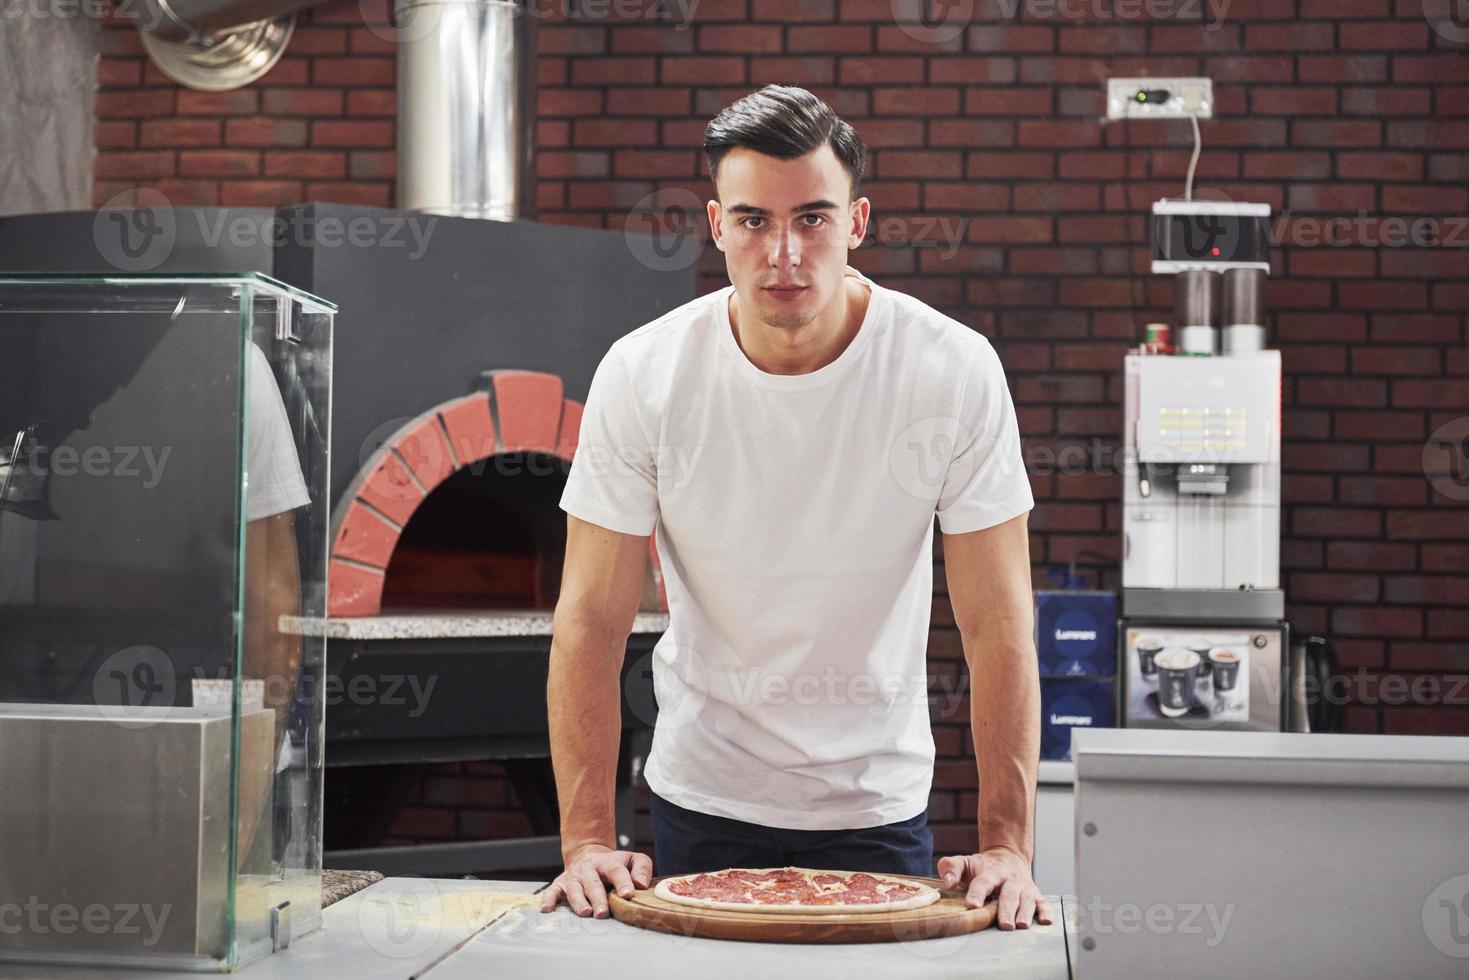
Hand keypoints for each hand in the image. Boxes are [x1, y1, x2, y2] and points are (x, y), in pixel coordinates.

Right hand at [539, 843, 653, 917]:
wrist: (588, 855)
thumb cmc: (614, 864)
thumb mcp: (632, 859)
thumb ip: (642, 868)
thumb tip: (641, 884)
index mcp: (608, 862)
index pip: (616, 871)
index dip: (623, 882)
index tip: (628, 894)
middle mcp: (589, 869)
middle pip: (593, 883)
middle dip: (598, 898)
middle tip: (603, 912)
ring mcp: (573, 877)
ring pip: (574, 889)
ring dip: (579, 901)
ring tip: (585, 912)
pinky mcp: (560, 884)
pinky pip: (552, 892)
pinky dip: (548, 900)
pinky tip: (547, 909)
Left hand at [936, 847, 1052, 930]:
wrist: (1008, 856)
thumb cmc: (983, 866)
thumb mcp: (965, 862)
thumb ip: (951, 868)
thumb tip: (948, 882)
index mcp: (991, 872)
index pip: (983, 882)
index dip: (977, 893)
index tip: (972, 905)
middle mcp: (1010, 880)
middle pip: (1008, 895)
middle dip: (1006, 910)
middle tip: (1004, 925)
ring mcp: (1024, 887)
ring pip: (1027, 900)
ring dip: (1025, 913)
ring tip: (1021, 925)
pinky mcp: (1036, 895)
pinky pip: (1043, 903)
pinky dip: (1046, 911)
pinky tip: (1045, 920)